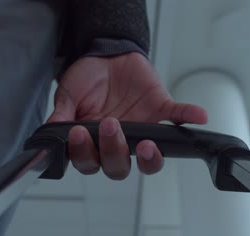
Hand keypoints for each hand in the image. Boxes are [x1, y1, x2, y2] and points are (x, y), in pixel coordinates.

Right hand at [47, 52, 206, 179]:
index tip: (79, 133)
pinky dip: (188, 117)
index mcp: (95, 142)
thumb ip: (62, 115)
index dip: (86, 154)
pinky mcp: (160, 111)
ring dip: (152, 156)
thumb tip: (50, 134)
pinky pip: (177, 118)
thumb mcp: (68, 95)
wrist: (106, 54)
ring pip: (150, 158)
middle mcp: (120, 143)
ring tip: (149, 143)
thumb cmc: (87, 79)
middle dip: (115, 152)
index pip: (91, 162)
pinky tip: (198, 116)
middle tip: (110, 126)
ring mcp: (142, 130)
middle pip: (119, 167)